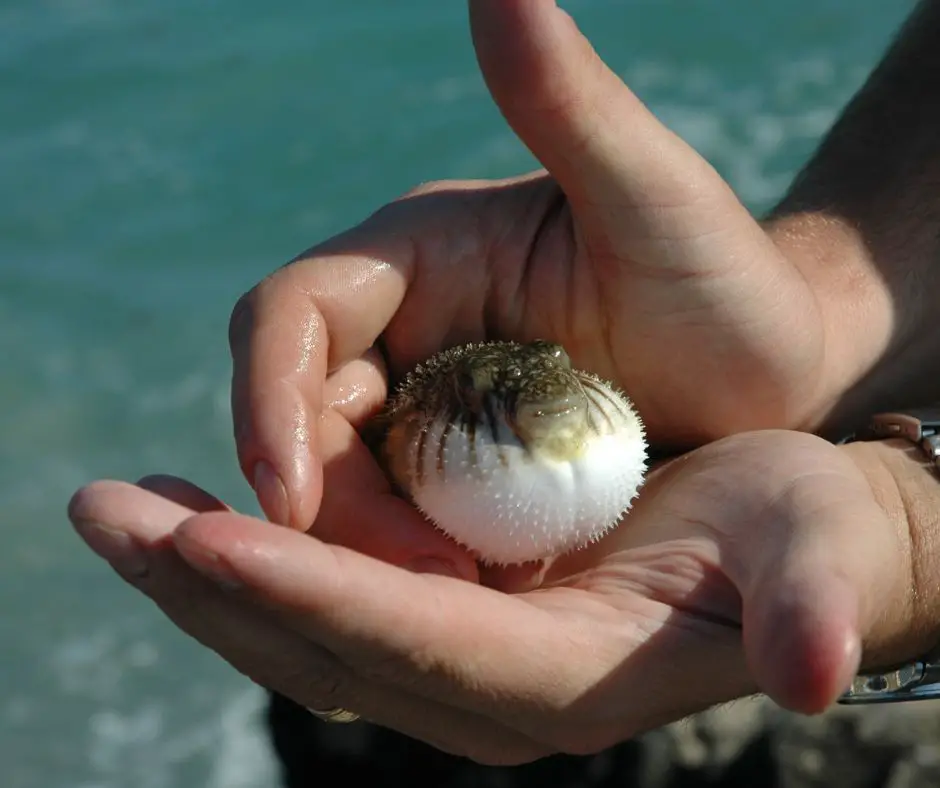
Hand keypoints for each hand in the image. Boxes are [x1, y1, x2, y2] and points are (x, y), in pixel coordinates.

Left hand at [67, 431, 938, 764]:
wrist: (784, 546)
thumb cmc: (796, 533)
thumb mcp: (812, 555)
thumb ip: (810, 609)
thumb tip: (817, 667)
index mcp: (564, 678)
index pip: (415, 645)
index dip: (313, 591)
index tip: (206, 531)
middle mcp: (491, 684)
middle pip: (325, 644)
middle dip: (211, 581)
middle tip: (104, 510)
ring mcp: (458, 655)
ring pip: (304, 624)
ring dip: (205, 568)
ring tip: (121, 505)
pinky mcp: (443, 618)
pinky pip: (324, 595)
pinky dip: (252, 553)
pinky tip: (201, 505)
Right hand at [232, 0, 899, 538]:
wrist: (773, 371)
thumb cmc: (724, 282)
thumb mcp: (657, 199)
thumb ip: (572, 104)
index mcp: (416, 254)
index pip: (294, 316)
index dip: (269, 399)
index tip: (285, 493)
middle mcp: (403, 327)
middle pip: (304, 412)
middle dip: (322, 495)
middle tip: (411, 568)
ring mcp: (425, 403)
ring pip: (342, 478)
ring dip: (364, 542)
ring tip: (450, 587)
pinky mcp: (455, 468)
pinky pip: (398, 518)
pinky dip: (406, 560)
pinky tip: (463, 591)